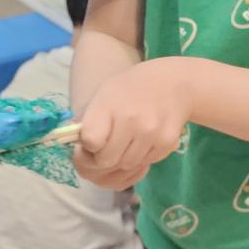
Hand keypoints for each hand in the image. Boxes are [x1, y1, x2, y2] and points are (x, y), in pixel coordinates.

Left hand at [75, 59, 189, 188]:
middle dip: (101, 158)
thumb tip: (74, 145)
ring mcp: (151, 133)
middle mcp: (131, 120)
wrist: (174, 83)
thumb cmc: (131, 88)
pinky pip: (145, 163)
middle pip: (106, 160)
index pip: (90, 141)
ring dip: (122, 159)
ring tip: (126, 141)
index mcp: (110, 105)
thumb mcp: (104, 94)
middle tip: (105, 148)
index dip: (87, 146)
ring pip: (126, 165)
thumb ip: (88, 120)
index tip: (90, 141)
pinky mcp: (167, 143)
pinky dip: (141, 157)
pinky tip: (143, 139)